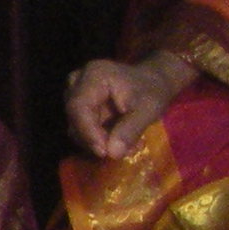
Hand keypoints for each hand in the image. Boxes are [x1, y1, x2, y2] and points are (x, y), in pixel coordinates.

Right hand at [66, 52, 194, 160]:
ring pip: (76, 126)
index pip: (79, 107)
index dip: (88, 132)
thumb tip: (112, 154)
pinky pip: (82, 128)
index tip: (104, 152)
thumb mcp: (149, 109)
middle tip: (123, 151)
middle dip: (96, 139)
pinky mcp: (79, 106)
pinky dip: (100, 138)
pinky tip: (120, 140)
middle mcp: (77, 82)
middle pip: (75, 118)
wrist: (153, 81)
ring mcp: (75, 93)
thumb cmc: (153, 90)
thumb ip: (131, 130)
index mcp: (94, 76)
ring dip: (99, 141)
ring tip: (128, 146)